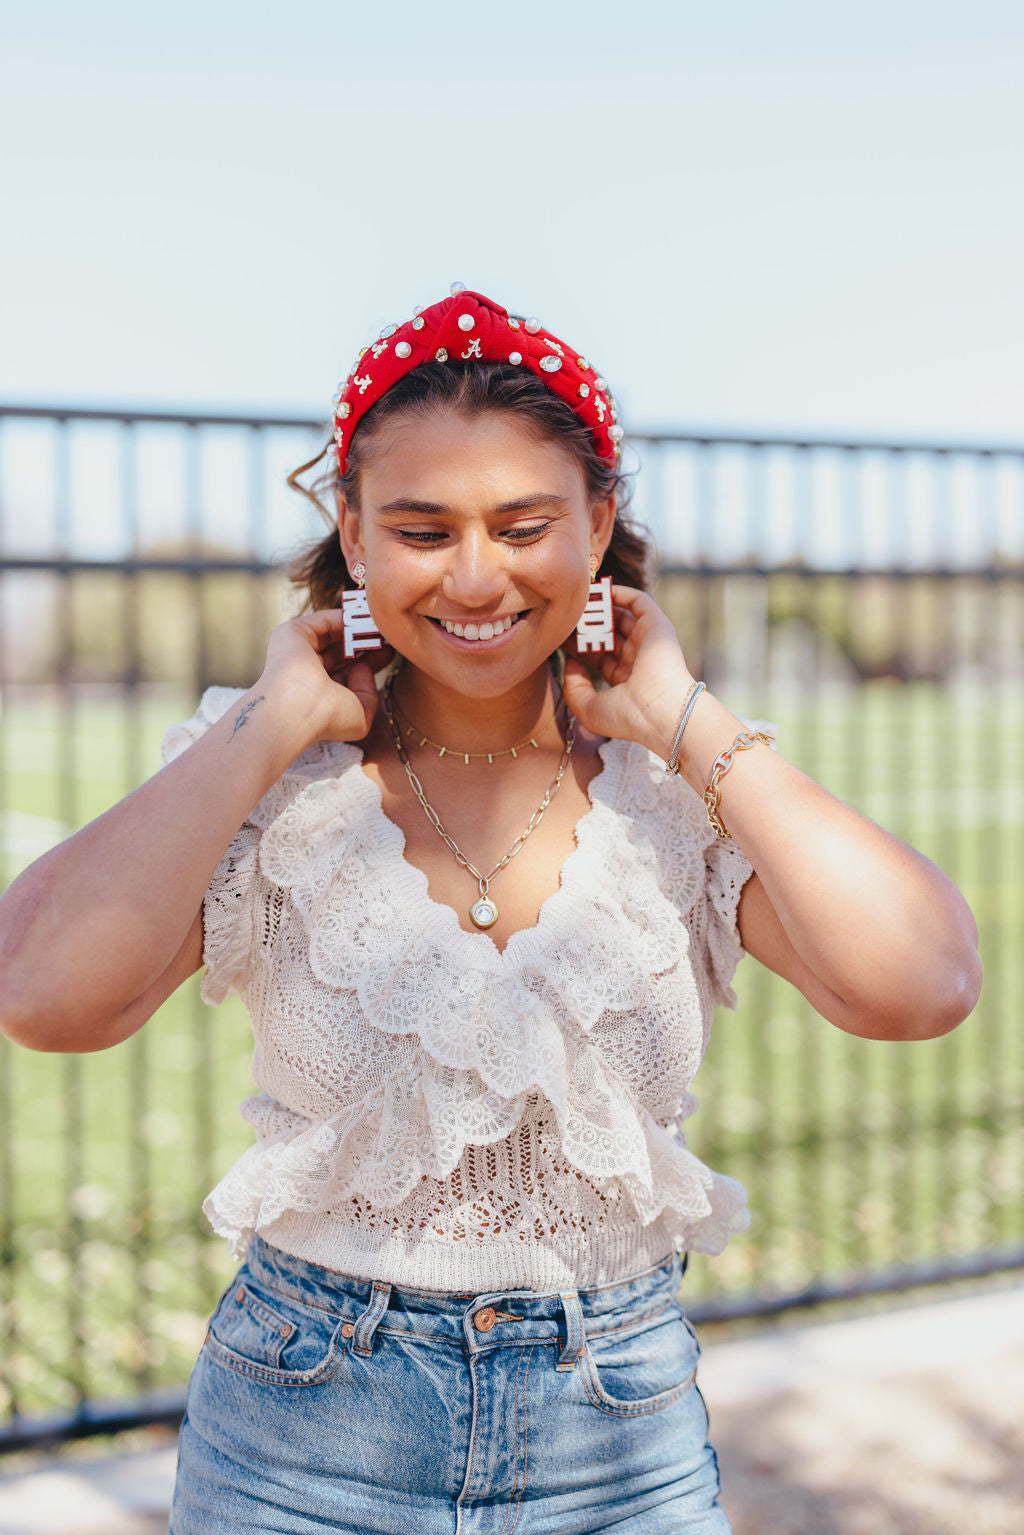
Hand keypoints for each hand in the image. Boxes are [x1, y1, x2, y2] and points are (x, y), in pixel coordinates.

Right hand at [258, 610, 393, 744]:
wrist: (298, 709)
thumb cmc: (328, 718)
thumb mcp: (360, 713)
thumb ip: (369, 691)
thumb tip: (364, 666)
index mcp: (318, 692)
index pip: (346, 670)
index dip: (369, 660)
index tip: (390, 650)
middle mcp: (305, 670)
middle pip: (341, 649)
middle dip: (365, 641)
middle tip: (388, 634)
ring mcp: (297, 650)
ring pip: (333, 632)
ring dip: (358, 627)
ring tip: (382, 624)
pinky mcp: (291, 633)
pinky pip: (324, 619)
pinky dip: (347, 617)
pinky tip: (368, 619)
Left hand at [562, 585, 694, 756]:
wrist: (659, 713)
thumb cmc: (626, 717)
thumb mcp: (588, 708)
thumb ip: (573, 686)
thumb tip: (572, 661)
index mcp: (625, 679)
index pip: (598, 655)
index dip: (578, 645)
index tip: (558, 636)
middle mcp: (638, 658)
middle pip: (608, 634)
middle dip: (586, 625)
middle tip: (566, 617)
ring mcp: (648, 641)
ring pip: (621, 616)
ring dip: (600, 607)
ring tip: (578, 601)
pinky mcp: (658, 626)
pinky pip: (638, 601)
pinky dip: (619, 593)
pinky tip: (598, 591)